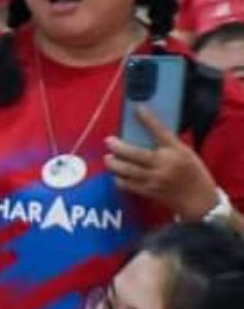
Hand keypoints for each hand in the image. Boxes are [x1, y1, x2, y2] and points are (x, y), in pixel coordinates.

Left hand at [106, 108, 220, 220]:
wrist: (199, 200)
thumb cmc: (194, 173)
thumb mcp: (187, 153)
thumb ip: (169, 144)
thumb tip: (148, 131)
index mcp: (177, 151)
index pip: (161, 132)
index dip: (148, 119)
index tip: (137, 108)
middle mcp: (164, 164)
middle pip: (136, 154)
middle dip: (119, 147)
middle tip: (109, 141)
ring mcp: (155, 179)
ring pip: (128, 170)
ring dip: (114, 164)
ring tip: (108, 158)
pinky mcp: (149, 192)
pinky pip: (128, 185)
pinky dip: (119, 179)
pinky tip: (115, 174)